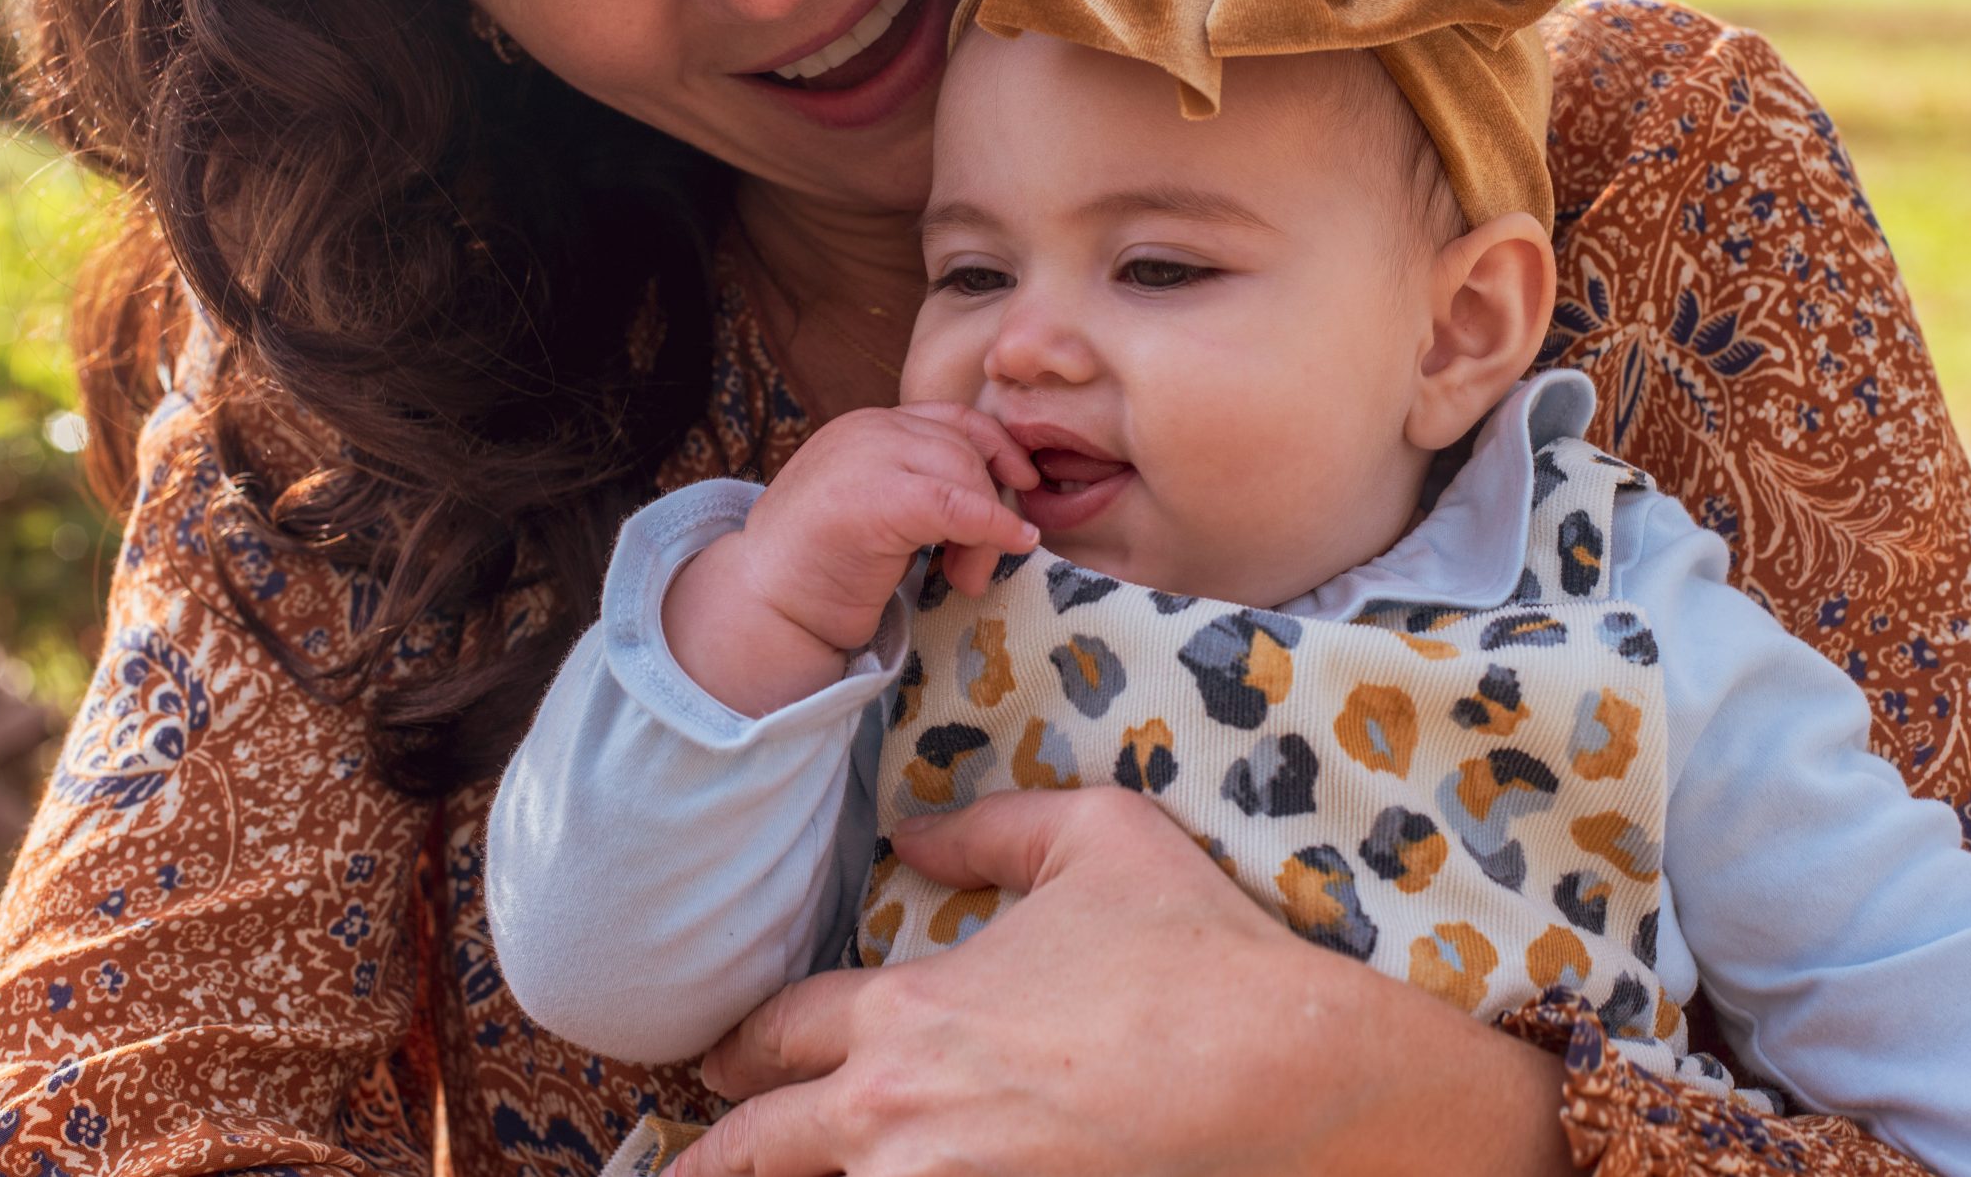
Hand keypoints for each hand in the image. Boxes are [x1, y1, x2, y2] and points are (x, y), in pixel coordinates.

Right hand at [663, 404, 1039, 716]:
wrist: (764, 604)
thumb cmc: (820, 570)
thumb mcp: (875, 506)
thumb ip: (920, 484)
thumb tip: (999, 496)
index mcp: (866, 426)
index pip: (952, 419)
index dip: (998, 449)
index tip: (1024, 486)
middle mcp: (869, 429)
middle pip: (966, 447)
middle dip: (992, 503)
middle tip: (978, 565)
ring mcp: (869, 457)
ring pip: (967, 473)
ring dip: (987, 529)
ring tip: (966, 577)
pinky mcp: (879, 497)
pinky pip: (959, 504)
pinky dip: (993, 527)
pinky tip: (1010, 547)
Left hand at [673, 789, 1578, 1176]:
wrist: (1285, 1069)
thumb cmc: (1192, 946)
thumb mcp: (1093, 835)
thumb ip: (985, 826)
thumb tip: (911, 831)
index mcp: (907, 1014)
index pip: (777, 1035)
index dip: (736, 1048)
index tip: (713, 1061)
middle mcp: (899, 1118)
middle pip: (761, 1152)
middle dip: (716, 1157)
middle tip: (685, 1163)